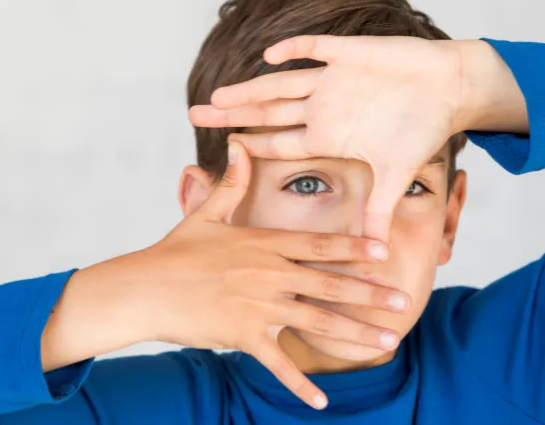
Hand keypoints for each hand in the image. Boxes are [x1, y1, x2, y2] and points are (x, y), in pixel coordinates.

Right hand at [43, 142, 410, 409]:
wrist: (142, 288)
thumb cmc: (174, 251)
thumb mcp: (206, 213)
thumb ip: (230, 183)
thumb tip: (239, 145)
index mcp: (263, 242)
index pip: (318, 244)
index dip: (354, 248)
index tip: (384, 252)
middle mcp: (267, 273)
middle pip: (329, 283)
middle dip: (370, 293)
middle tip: (402, 301)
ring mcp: (257, 305)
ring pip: (316, 321)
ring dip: (355, 333)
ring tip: (387, 340)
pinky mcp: (241, 335)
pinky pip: (277, 362)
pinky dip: (299, 384)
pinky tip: (322, 402)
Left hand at [188, 36, 526, 241]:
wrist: (450, 88)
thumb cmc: (422, 129)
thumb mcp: (396, 175)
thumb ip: (379, 210)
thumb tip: (374, 252)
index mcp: (330, 136)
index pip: (282, 142)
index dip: (252, 146)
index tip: (222, 148)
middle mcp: (324, 108)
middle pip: (268, 112)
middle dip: (232, 113)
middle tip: (194, 115)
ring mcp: (334, 81)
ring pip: (281, 84)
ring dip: (250, 88)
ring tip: (218, 94)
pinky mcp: (350, 54)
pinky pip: (316, 49)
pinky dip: (295, 50)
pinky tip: (270, 56)